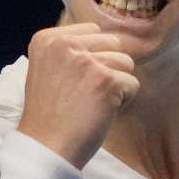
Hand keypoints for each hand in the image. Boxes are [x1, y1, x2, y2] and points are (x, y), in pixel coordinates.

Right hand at [17, 22, 138, 169]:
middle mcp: (65, 44)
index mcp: (47, 39)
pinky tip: (101, 112)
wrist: (46, 147)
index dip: (92, 57)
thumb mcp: (47, 70)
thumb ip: (70, 52)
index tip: (74, 81)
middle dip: (107, 68)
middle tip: (85, 94)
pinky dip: (123, 102)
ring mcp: (86, 61)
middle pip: (112, 44)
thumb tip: (111, 41)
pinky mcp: (106, 81)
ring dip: (116, 84)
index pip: (92, 31)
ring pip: (126, 62)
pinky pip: (132, 84)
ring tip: (93, 103)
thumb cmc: (49, 115)